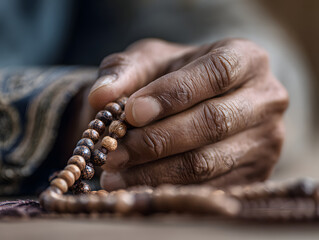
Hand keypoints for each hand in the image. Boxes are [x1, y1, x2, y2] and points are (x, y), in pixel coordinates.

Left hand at [88, 38, 288, 190]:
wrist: (198, 101)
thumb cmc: (175, 76)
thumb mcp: (150, 61)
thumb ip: (125, 71)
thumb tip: (100, 96)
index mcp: (245, 59)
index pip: (215, 73)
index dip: (172, 94)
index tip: (131, 113)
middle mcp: (265, 99)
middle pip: (212, 123)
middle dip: (156, 141)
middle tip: (112, 152)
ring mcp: (265, 140)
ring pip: (207, 162)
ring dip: (154, 171)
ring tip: (115, 173)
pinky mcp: (255, 173)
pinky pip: (208, 187)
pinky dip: (168, 188)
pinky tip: (136, 185)